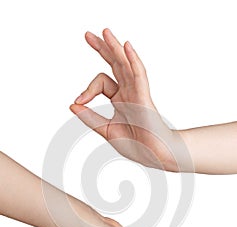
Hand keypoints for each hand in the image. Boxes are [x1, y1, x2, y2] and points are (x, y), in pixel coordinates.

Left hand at [70, 29, 176, 169]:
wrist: (153, 156)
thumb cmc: (135, 145)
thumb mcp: (106, 130)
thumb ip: (90, 117)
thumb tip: (72, 105)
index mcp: (119, 99)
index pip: (101, 83)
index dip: (87, 90)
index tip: (77, 102)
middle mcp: (128, 92)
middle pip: (114, 65)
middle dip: (102, 49)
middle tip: (88, 35)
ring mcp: (137, 93)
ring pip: (125, 65)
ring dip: (115, 48)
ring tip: (104, 32)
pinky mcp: (144, 97)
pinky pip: (139, 75)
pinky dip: (133, 60)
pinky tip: (126, 47)